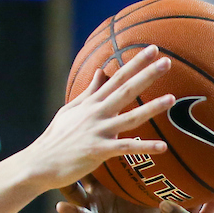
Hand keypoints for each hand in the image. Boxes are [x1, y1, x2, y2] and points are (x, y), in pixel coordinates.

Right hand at [24, 45, 175, 191]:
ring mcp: (98, 131)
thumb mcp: (72, 109)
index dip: (136, 63)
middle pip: (126, 90)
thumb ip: (91, 91)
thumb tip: (103, 71)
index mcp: (93, 102)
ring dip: (152, 108)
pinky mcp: (98, 151)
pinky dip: (145, 147)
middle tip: (167, 61)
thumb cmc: (58, 137)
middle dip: (146, 75)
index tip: (153, 49)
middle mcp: (97, 113)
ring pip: (130, 118)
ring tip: (172, 98)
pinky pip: (126, 148)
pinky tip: (163, 147)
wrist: (40, 163)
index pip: (118, 77)